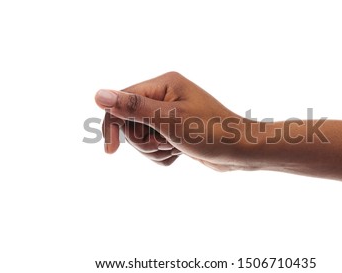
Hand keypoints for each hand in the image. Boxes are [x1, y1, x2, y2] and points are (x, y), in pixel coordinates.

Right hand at [95, 72, 255, 170]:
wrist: (242, 151)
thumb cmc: (212, 132)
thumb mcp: (169, 120)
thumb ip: (133, 108)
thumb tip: (98, 94)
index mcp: (164, 84)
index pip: (122, 101)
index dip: (113, 125)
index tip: (110, 151)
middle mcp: (165, 95)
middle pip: (130, 122)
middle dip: (144, 140)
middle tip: (165, 142)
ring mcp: (170, 114)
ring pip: (141, 137)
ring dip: (154, 149)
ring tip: (176, 148)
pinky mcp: (175, 131)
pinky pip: (154, 146)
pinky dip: (163, 154)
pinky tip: (180, 153)